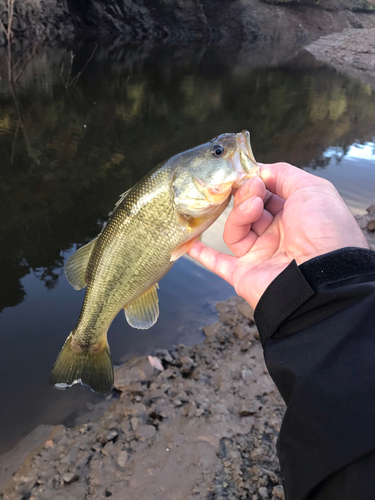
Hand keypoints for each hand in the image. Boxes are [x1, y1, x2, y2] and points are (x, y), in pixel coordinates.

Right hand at [188, 162, 368, 309]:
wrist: (321, 277)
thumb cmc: (323, 229)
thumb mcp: (311, 188)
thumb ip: (284, 173)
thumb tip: (259, 169)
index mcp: (295, 215)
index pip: (267, 193)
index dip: (257, 180)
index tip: (247, 171)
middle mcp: (277, 235)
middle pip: (250, 209)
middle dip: (248, 194)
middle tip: (253, 189)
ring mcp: (260, 255)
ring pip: (236, 229)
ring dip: (239, 215)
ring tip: (252, 208)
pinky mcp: (243, 274)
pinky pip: (218, 264)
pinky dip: (203, 254)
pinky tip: (190, 243)